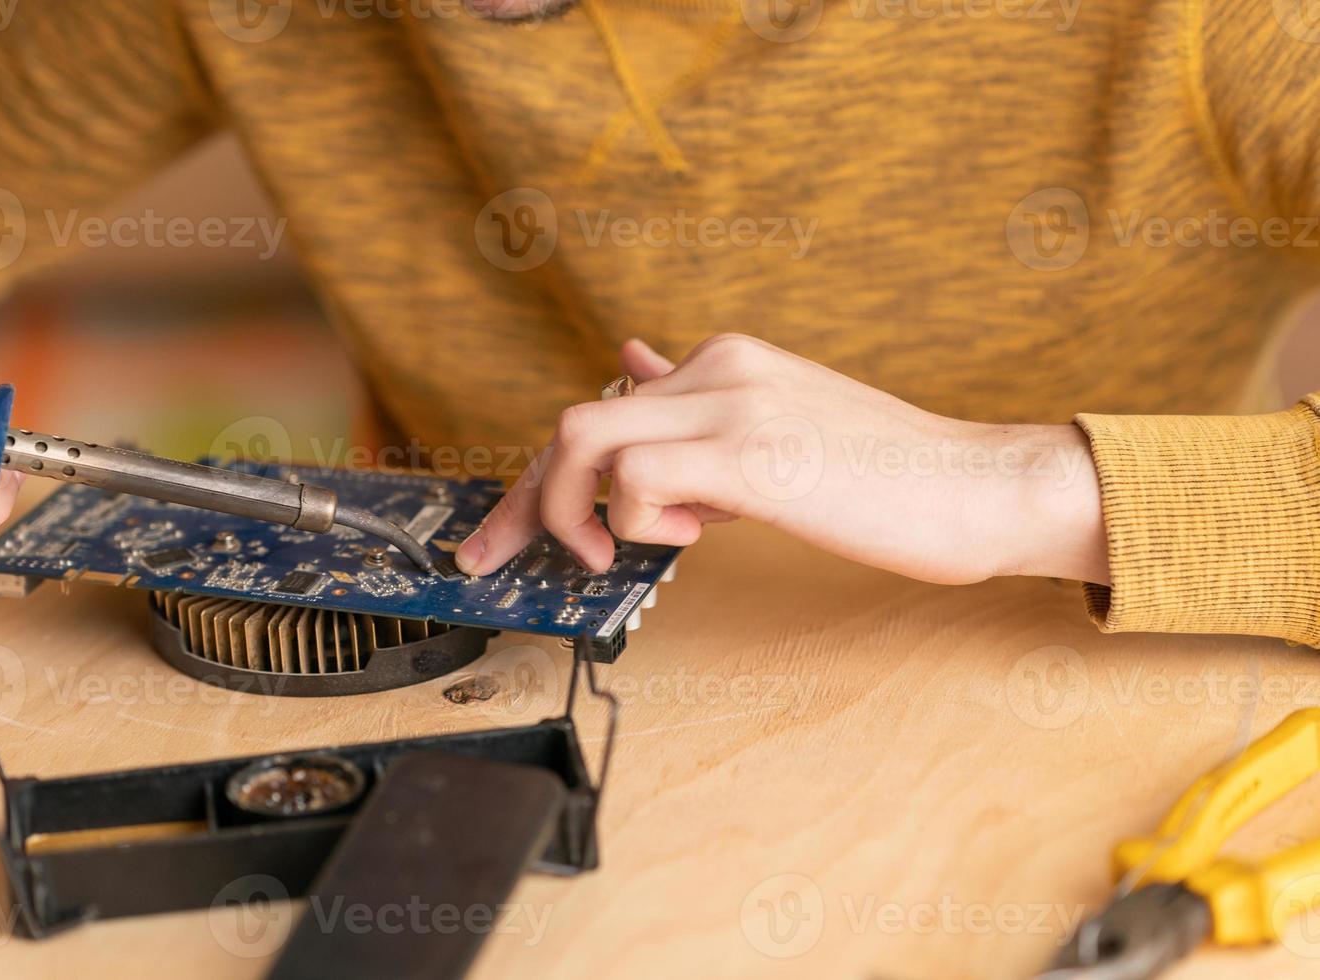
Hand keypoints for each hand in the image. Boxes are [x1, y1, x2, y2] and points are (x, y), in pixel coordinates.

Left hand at [455, 333, 1109, 585]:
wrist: (977, 486)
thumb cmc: (882, 474)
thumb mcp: (778, 425)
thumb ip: (700, 406)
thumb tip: (631, 366)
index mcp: (724, 362)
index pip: (600, 411)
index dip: (538, 477)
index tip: (504, 532)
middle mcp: (720, 367)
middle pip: (572, 424)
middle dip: (520, 502)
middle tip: (496, 559)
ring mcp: (735, 405)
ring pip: (584, 438)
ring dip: (575, 510)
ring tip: (618, 549)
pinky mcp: (754, 455)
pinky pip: (637, 479)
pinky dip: (633, 521)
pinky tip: (689, 536)